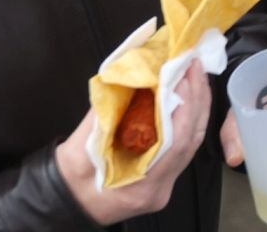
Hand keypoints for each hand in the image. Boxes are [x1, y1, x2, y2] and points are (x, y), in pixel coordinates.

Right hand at [56, 60, 212, 224]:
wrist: (70, 200)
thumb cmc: (71, 178)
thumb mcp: (81, 147)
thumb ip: (107, 114)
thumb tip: (127, 78)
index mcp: (139, 187)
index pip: (175, 143)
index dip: (183, 107)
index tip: (182, 77)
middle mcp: (158, 189)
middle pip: (191, 140)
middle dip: (196, 99)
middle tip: (193, 65)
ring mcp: (165, 185)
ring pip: (193, 141)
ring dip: (197, 105)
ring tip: (195, 73)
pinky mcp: (167, 176)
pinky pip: (186, 144)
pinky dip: (190, 117)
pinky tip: (190, 95)